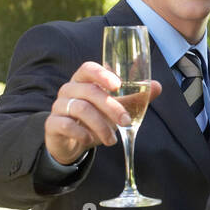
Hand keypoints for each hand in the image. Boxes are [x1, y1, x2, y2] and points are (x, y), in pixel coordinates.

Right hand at [44, 61, 161, 165]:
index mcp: (83, 81)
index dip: (102, 74)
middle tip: (126, 122)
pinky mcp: (52, 123)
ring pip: (81, 109)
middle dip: (112, 108)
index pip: (88, 68)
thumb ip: (134, 97)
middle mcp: (69, 90)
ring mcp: (59, 106)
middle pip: (90, 91)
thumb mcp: (115, 108)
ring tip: (112, 140)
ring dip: (101, 126)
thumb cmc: (95, 118)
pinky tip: (90, 140)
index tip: (117, 85)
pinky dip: (82, 133)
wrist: (71, 141)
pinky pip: (66, 124)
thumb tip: (157, 86)